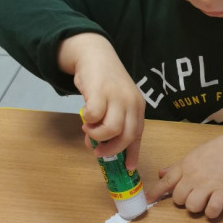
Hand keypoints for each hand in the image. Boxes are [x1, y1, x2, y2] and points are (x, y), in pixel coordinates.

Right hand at [58, 33, 144, 168]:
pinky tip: (85, 116)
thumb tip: (98, 146)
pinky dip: (88, 120)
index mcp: (138, 108)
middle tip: (99, 151)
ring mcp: (117, 97)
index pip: (138, 135)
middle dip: (112, 150)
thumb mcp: (116, 103)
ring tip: (89, 130)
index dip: (133, 153)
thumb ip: (111, 122)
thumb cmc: (106, 83)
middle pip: (127, 136)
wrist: (96, 54)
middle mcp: (132, 103)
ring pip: (112, 129)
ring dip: (98, 136)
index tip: (128, 168)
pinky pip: (94, 116)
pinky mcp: (100, 91)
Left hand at [146, 120, 222, 217]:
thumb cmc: (219, 149)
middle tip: (194, 195)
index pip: (166, 182)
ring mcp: (209, 184)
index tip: (147, 200)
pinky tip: (215, 207)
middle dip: (184, 201)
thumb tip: (161, 173)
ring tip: (206, 201)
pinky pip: (212, 210)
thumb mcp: (194, 154)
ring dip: (198, 208)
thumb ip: (177, 166)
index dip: (155, 193)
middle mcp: (194, 176)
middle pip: (178, 199)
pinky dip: (212, 213)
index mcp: (186, 166)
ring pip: (192, 206)